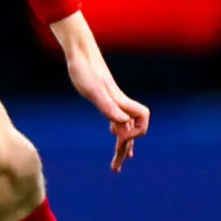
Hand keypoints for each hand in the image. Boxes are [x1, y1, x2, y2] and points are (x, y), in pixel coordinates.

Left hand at [48, 11, 149, 171]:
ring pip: (123, 126)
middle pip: (131, 130)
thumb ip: (108, 107)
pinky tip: (113, 133)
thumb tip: (122, 125)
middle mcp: (119, 103)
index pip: (141, 120)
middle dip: (124, 150)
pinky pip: (116, 118)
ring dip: (121, 144)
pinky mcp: (103, 97)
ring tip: (118, 162)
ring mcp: (112, 100)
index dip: (135, 132)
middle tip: (115, 170)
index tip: (116, 136)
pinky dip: (117, 129)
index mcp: (119, 102)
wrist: (78, 51)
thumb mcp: (93, 90)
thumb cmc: (84, 69)